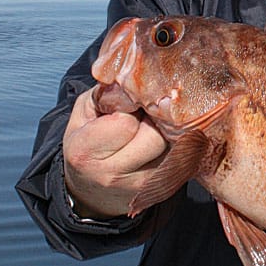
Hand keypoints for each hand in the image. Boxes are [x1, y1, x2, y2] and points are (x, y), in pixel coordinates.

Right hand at [63, 85, 167, 218]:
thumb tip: (135, 73)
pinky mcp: (160, 190)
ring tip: (156, 123)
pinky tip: (166, 138)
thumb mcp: (84, 113)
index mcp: (86, 152)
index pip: (126, 122)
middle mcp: (112, 174)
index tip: (131, 102)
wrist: (91, 191)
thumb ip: (106, 93)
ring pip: (173, 147)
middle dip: (156, 117)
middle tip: (149, 110)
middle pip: (155, 136)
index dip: (132, 105)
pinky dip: (177, 144)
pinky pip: (181, 158)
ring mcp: (139, 186)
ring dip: (170, 130)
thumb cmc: (88, 143)